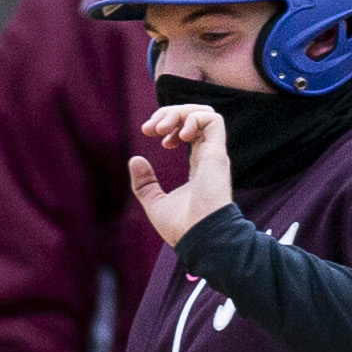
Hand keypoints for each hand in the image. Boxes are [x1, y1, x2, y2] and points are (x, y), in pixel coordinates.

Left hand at [128, 104, 234, 247]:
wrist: (199, 238)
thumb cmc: (182, 227)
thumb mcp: (155, 202)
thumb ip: (145, 183)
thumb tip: (134, 159)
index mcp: (198, 165)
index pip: (188, 131)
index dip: (168, 124)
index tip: (148, 132)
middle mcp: (208, 156)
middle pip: (195, 117)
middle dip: (170, 113)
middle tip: (150, 127)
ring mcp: (214, 154)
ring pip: (205, 113)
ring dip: (179, 113)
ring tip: (160, 128)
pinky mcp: (217, 154)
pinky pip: (212, 120)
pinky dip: (192, 119)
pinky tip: (178, 136)